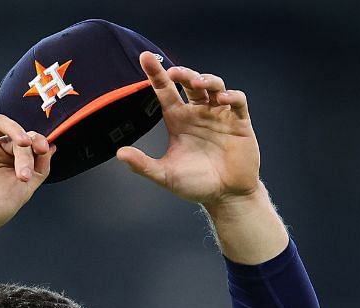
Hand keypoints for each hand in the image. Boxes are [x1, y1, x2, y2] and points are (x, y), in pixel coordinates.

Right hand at [0, 82, 53, 236]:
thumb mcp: (26, 190)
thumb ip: (40, 168)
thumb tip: (52, 147)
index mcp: (14, 162)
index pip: (31, 143)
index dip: (40, 143)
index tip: (46, 150)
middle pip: (18, 135)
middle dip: (27, 148)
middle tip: (26, 166)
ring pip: (1, 123)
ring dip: (15, 130)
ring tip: (22, 144)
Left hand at [116, 51, 260, 207]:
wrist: (227, 197)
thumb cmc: (197, 185)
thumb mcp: (165, 175)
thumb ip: (143, 165)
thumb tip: (120, 153)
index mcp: (179, 119)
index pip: (165, 90)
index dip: (156, 73)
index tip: (145, 57)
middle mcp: (198, 113)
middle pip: (190, 82)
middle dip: (183, 73)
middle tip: (175, 73)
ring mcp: (219, 116)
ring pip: (214, 85)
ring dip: (207, 79)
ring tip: (197, 84)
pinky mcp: (239, 123)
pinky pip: (237, 101)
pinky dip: (232, 95)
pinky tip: (222, 98)